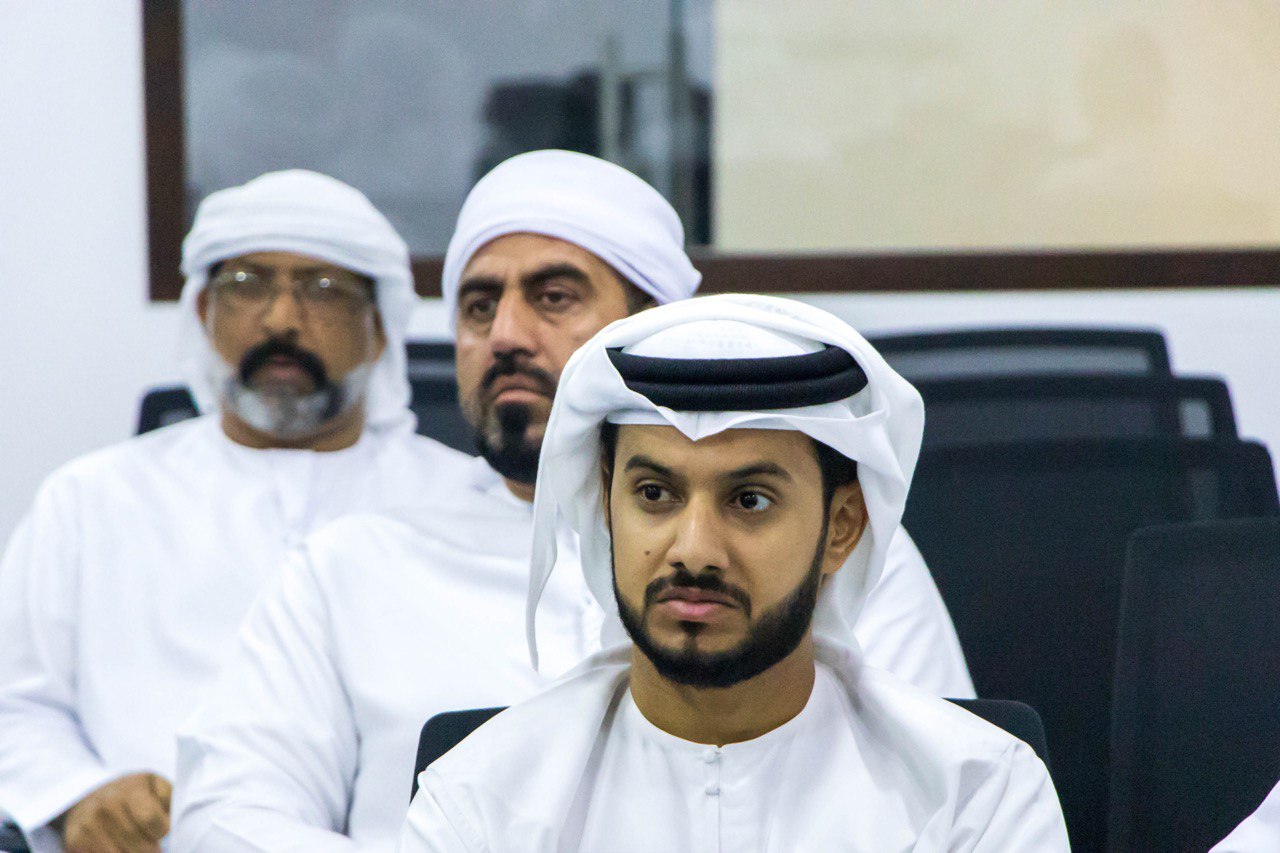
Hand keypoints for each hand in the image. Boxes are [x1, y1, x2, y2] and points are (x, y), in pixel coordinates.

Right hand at [56, 772, 171, 852]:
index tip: (161, 830)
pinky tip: (121, 847)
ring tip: (137, 847)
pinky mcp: (75, 843)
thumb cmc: (132, 794)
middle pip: (139, 846)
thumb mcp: (155, 786)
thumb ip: (169, 800)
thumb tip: (173, 820)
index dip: (162, 830)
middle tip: (152, 846)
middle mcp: (106, 807)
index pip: (151, 819)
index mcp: (130, 790)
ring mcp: (88, 826)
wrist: (89, 797)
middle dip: (151, 850)